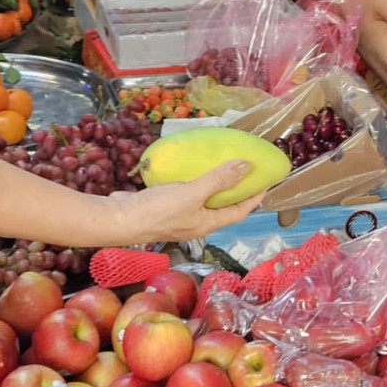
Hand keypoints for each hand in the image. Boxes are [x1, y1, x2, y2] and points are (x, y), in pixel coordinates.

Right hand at [103, 161, 264, 244]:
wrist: (119, 219)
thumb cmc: (158, 211)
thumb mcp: (193, 193)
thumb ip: (219, 179)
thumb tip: (247, 165)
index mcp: (207, 223)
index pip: (240, 211)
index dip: (254, 197)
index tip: (266, 181)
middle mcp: (196, 222)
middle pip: (223, 205)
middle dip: (236, 189)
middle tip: (246, 168)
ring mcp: (179, 215)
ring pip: (203, 198)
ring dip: (214, 183)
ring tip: (221, 163)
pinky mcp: (164, 205)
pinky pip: (185, 191)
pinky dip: (192, 180)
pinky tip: (190, 166)